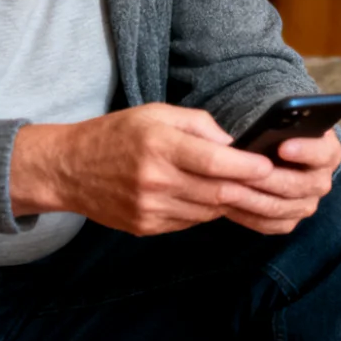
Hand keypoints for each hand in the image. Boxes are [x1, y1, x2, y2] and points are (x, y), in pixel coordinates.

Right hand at [9, 104, 277, 235]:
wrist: (68, 169)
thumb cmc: (116, 134)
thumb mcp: (156, 113)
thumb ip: (198, 124)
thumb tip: (233, 144)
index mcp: (159, 147)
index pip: (214, 162)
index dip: (247, 167)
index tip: (268, 166)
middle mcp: (155, 181)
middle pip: (216, 192)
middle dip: (249, 189)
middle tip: (272, 184)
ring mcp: (150, 209)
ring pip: (207, 211)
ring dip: (231, 202)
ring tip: (248, 190)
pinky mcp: (146, 227)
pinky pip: (189, 222)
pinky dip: (207, 211)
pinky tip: (214, 199)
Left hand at [221, 132, 340, 234]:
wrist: (280, 155)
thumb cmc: (280, 133)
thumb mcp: (285, 120)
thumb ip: (277, 121)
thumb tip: (253, 134)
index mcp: (328, 152)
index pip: (323, 152)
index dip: (305, 150)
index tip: (283, 146)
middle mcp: (321, 181)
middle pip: (298, 185)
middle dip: (267, 179)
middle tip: (241, 172)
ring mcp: (307, 204)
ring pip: (280, 208)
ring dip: (251, 199)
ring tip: (226, 188)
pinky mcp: (290, 221)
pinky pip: (269, 224)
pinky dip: (247, 215)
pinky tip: (227, 204)